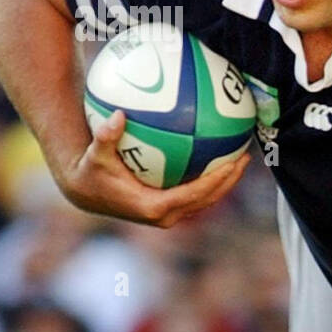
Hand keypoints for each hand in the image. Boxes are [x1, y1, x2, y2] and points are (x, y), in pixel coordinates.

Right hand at [61, 109, 247, 227]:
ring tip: (242, 159)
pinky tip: (221, 158)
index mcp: (153, 207)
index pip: (194, 194)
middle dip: (229, 180)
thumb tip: (117, 114)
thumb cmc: (92, 171)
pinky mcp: (169, 211)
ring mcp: (168, 216)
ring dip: (225, 182)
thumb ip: (105, 136)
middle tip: (245, 157)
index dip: (215, 181)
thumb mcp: (94, 154)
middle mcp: (165, 216)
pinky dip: (211, 181)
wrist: (85, 193)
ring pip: (205, 200)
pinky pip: (197, 196)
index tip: (232, 163)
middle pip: (207, 199)